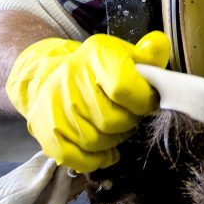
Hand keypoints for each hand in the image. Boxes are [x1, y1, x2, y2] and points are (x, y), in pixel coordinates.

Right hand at [6, 31, 170, 172]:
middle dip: (129, 123)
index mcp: (97, 54)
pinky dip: (94, 159)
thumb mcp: (127, 55)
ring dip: (113, 141)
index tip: (146, 103)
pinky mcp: (45, 128)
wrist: (55, 75)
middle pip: (111, 120)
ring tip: (116, 130)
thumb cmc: (101, 69)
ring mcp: (55, 104)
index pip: (124, 88)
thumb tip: (158, 43)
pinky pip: (74, 156)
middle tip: (130, 117)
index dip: (142, 102)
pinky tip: (105, 151)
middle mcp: (71, 76)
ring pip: (94, 141)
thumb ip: (149, 55)